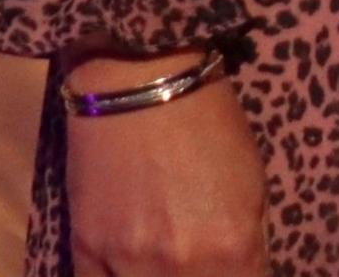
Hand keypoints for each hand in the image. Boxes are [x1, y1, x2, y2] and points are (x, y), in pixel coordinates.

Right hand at [61, 51, 268, 276]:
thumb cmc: (210, 123)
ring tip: (163, 259)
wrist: (141, 81)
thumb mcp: (253, 184)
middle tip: (198, 260)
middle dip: (202, 276)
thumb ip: (245, 243)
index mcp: (233, 247)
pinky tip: (128, 265)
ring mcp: (128, 262)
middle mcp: (181, 265)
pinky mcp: (85, 249)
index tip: (233, 269)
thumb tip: (238, 273)